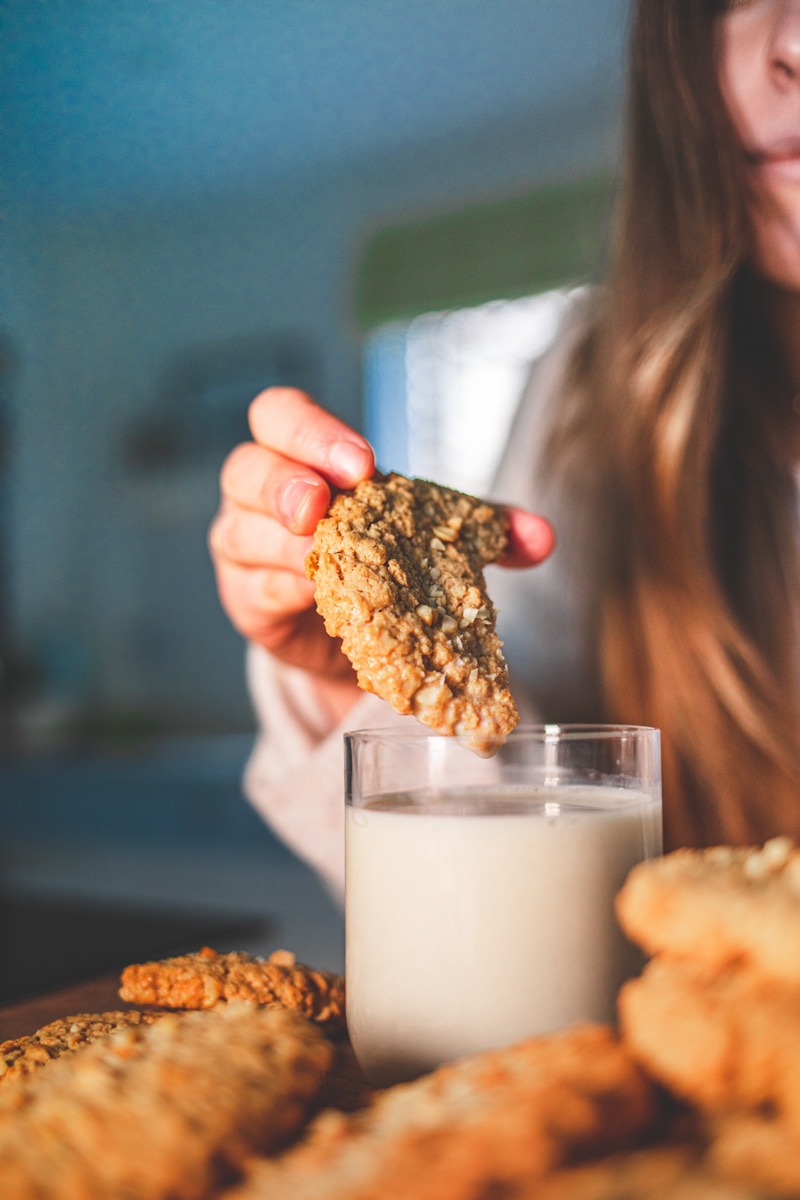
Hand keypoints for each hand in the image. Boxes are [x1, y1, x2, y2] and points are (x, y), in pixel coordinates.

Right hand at [209, 386, 555, 677]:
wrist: (363, 629)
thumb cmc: (386, 554)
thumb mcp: (432, 529)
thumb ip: (482, 525)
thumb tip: (542, 536)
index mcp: (303, 455)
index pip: (281, 417)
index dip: (311, 432)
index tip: (362, 463)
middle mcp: (260, 494)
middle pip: (245, 467)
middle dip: (286, 482)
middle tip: (323, 505)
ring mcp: (244, 548)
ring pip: (241, 530)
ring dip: (283, 541)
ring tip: (320, 553)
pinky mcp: (248, 601)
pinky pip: (255, 587)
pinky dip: (289, 588)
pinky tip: (318, 594)